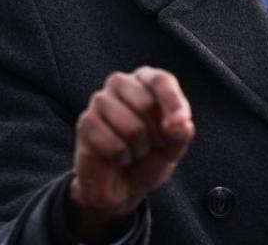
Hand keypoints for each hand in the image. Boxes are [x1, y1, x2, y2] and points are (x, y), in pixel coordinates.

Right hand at [67, 66, 194, 241]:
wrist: (119, 186)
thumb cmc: (148, 159)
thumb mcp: (172, 149)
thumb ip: (180, 135)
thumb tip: (181, 126)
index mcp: (145, 81)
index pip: (160, 81)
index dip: (172, 103)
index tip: (181, 125)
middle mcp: (121, 83)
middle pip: (146, 104)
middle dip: (156, 135)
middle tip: (152, 146)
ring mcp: (100, 101)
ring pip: (131, 127)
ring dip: (139, 149)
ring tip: (134, 151)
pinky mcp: (85, 122)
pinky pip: (113, 144)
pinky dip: (122, 158)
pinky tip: (118, 158)